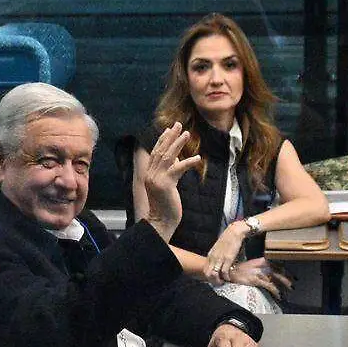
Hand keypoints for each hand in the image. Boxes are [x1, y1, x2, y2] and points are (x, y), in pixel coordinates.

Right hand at [141, 123, 199, 241]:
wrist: (160, 222)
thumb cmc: (165, 206)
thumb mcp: (166, 186)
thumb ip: (169, 172)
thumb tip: (177, 159)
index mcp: (149, 174)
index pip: (155, 153)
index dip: (162, 140)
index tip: (169, 130)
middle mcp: (151, 174)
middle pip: (161, 151)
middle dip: (170, 136)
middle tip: (178, 124)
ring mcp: (157, 179)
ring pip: (168, 156)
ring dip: (178, 143)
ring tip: (186, 133)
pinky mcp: (166, 184)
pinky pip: (178, 169)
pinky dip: (188, 162)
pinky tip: (198, 158)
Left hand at [208, 223, 247, 282]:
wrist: (234, 232)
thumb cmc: (228, 239)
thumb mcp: (218, 248)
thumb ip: (216, 256)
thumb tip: (217, 264)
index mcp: (210, 255)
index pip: (205, 269)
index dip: (209, 277)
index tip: (215, 280)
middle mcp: (213, 257)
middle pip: (208, 273)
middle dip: (213, 281)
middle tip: (219, 283)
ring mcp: (220, 258)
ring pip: (215, 274)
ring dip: (219, 281)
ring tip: (224, 282)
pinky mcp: (228, 259)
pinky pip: (224, 272)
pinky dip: (226, 277)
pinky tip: (229, 278)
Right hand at [226, 258, 292, 298]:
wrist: (230, 272)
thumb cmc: (240, 270)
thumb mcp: (253, 265)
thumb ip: (262, 267)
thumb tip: (271, 273)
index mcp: (263, 260)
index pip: (279, 265)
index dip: (287, 272)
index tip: (293, 277)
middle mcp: (263, 265)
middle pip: (280, 272)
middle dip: (288, 279)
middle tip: (293, 285)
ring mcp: (260, 272)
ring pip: (276, 279)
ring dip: (284, 286)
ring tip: (289, 291)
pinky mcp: (256, 279)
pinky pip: (269, 286)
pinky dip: (275, 291)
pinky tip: (278, 295)